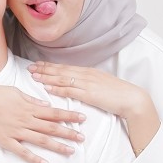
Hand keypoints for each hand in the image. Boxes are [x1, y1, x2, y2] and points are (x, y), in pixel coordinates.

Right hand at [0, 81, 85, 162]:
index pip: (54, 113)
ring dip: (57, 146)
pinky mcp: (6, 141)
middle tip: (82, 138)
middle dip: (68, 133)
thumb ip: (32, 99)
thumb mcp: (16, 91)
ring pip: (41, 140)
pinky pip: (22, 151)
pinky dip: (33, 158)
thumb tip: (46, 104)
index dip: (69, 116)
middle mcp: (26, 120)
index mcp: (29, 107)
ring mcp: (16, 132)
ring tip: (70, 151)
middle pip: (51, 128)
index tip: (81, 119)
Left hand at [28, 62, 151, 119]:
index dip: (51, 66)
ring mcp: (87, 84)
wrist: (132, 98)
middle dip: (44, 69)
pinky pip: (70, 90)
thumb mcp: (102, 84)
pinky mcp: (89, 94)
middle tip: (30, 67)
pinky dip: (57, 88)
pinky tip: (47, 87)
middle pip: (61, 70)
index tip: (38, 64)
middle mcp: (86, 75)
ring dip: (47, 77)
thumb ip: (89, 83)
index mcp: (88, 72)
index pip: (65, 67)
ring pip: (63, 78)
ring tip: (34, 76)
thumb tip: (78, 83)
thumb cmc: (118, 93)